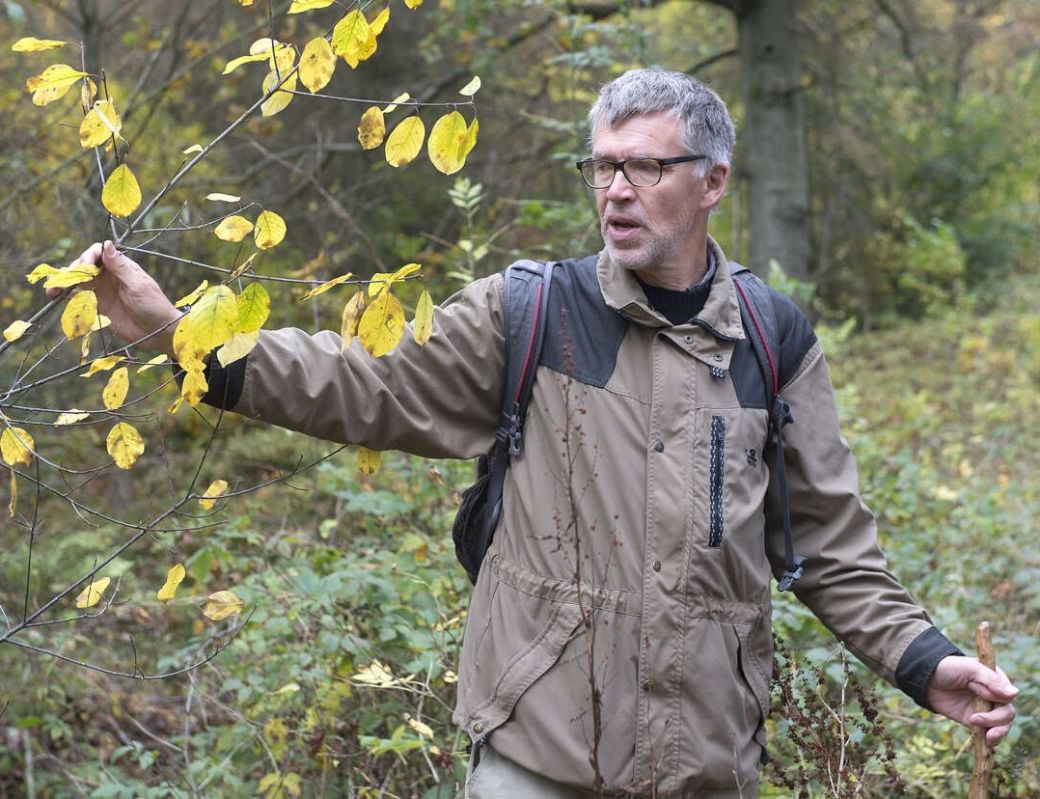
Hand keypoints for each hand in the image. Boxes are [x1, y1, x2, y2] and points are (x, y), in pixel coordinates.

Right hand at [52, 241, 180, 352]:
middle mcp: (109, 276)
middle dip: (72, 270)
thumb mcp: (138, 285)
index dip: (88, 256)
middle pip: (84, 267)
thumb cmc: (154, 306)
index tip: (85, 265)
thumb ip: (120, 267)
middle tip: (65, 279)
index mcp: (121, 267)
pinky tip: (59, 299)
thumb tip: (107, 244)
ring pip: (78, 282)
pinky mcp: (99, 307)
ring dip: (64, 284)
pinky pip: (79, 299)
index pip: (98, 253)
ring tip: (52, 290)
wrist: (159, 332)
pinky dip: (68, 298)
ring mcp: (103, 291)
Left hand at [927, 655, 1017, 745]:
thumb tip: (1014, 694)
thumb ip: (990, 680)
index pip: (1008, 695)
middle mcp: (994, 696)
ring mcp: (985, 709)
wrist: (925, 679)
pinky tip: (987, 744)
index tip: (975, 689)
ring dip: (998, 733)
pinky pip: (989, 733)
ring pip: (1002, 725)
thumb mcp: (968, 668)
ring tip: (987, 738)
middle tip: (975, 719)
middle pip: (1007, 713)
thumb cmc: (948, 668)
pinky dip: (991, 740)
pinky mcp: (975, 721)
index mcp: (996, 680)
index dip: (996, 696)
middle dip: (996, 720)